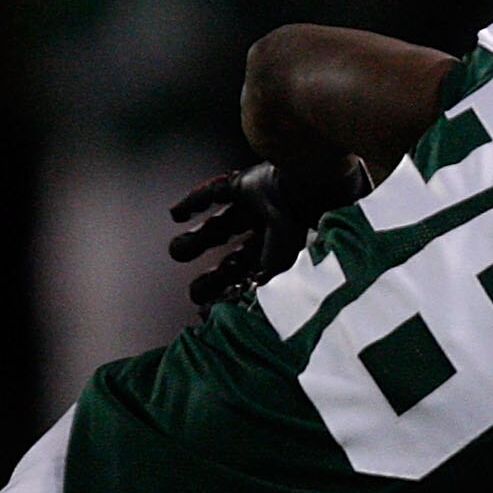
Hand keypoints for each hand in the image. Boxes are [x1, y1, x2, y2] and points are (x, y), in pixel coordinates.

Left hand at [169, 158, 369, 305]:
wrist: (317, 181)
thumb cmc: (310, 229)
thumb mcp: (288, 270)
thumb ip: (263, 292)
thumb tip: (242, 312)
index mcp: (290, 256)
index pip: (257, 281)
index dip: (235, 296)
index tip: (211, 312)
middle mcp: (275, 233)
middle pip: (239, 258)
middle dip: (216, 277)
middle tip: (194, 293)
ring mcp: (261, 206)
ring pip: (223, 227)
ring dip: (198, 241)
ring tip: (176, 252)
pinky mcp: (248, 182)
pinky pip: (215, 193)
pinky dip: (194, 203)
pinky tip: (174, 215)